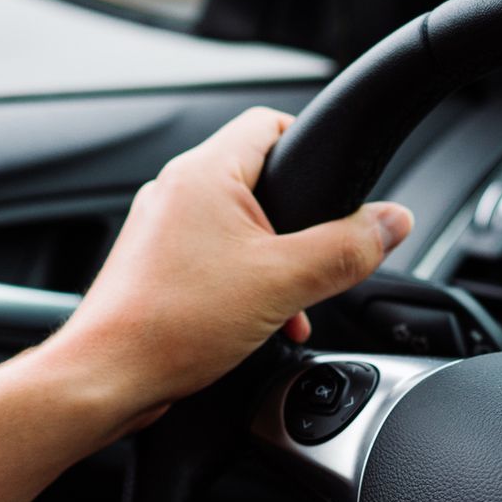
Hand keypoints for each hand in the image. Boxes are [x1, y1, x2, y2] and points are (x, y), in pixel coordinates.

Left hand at [40, 108, 412, 433]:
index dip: (310, 147)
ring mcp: (162, 228)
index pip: (269, 123)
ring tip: (289, 304)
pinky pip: (216, 257)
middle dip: (300, 224)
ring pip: (240, 225)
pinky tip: (261, 322)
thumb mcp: (284, 283)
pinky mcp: (156, 265)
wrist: (107, 378)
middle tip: (318, 260)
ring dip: (275, 262)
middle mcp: (177, 191)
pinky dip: (246, 281)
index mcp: (204, 174)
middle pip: (260, 180)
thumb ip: (346, 249)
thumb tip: (393, 222)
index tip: (338, 187)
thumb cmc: (172, 325)